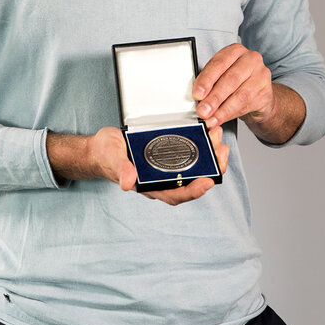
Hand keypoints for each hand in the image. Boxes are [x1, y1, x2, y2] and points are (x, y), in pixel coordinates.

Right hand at [49, 126, 228, 205]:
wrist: (103, 145)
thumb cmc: (107, 155)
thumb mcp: (112, 158)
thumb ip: (121, 169)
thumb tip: (128, 182)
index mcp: (151, 185)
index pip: (177, 194)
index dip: (194, 190)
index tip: (208, 181)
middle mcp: (162, 177)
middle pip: (193, 179)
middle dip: (211, 166)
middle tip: (221, 150)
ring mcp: (166, 164)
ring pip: (194, 163)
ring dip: (209, 152)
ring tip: (217, 134)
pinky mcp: (167, 150)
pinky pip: (188, 149)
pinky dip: (200, 141)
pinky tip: (206, 130)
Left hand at [193, 43, 273, 128]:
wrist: (258, 94)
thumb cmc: (235, 82)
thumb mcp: (221, 75)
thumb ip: (210, 82)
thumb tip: (197, 97)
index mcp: (235, 50)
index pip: (218, 63)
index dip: (206, 80)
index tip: (197, 94)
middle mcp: (251, 59)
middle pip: (230, 79)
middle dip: (214, 97)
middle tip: (202, 110)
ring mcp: (261, 75)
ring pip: (239, 95)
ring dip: (222, 109)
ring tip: (210, 119)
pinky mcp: (266, 92)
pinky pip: (246, 105)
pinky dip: (230, 114)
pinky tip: (220, 119)